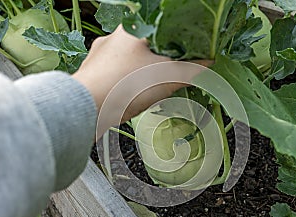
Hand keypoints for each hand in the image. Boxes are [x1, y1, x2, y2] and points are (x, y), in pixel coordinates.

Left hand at [73, 25, 211, 134]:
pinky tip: (129, 95)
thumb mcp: (167, 77)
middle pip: (143, 45)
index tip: (182, 55)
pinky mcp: (89, 72)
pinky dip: (123, 82)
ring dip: (139, 72)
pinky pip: (112, 73)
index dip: (174, 42)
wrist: (86, 108)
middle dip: (157, 60)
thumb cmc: (127, 85)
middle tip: (166, 74)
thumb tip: (209, 63)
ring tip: (148, 88)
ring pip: (126, 60)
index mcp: (132, 29)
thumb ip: (191, 69)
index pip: (160, 29)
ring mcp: (98, 54)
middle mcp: (112, 37)